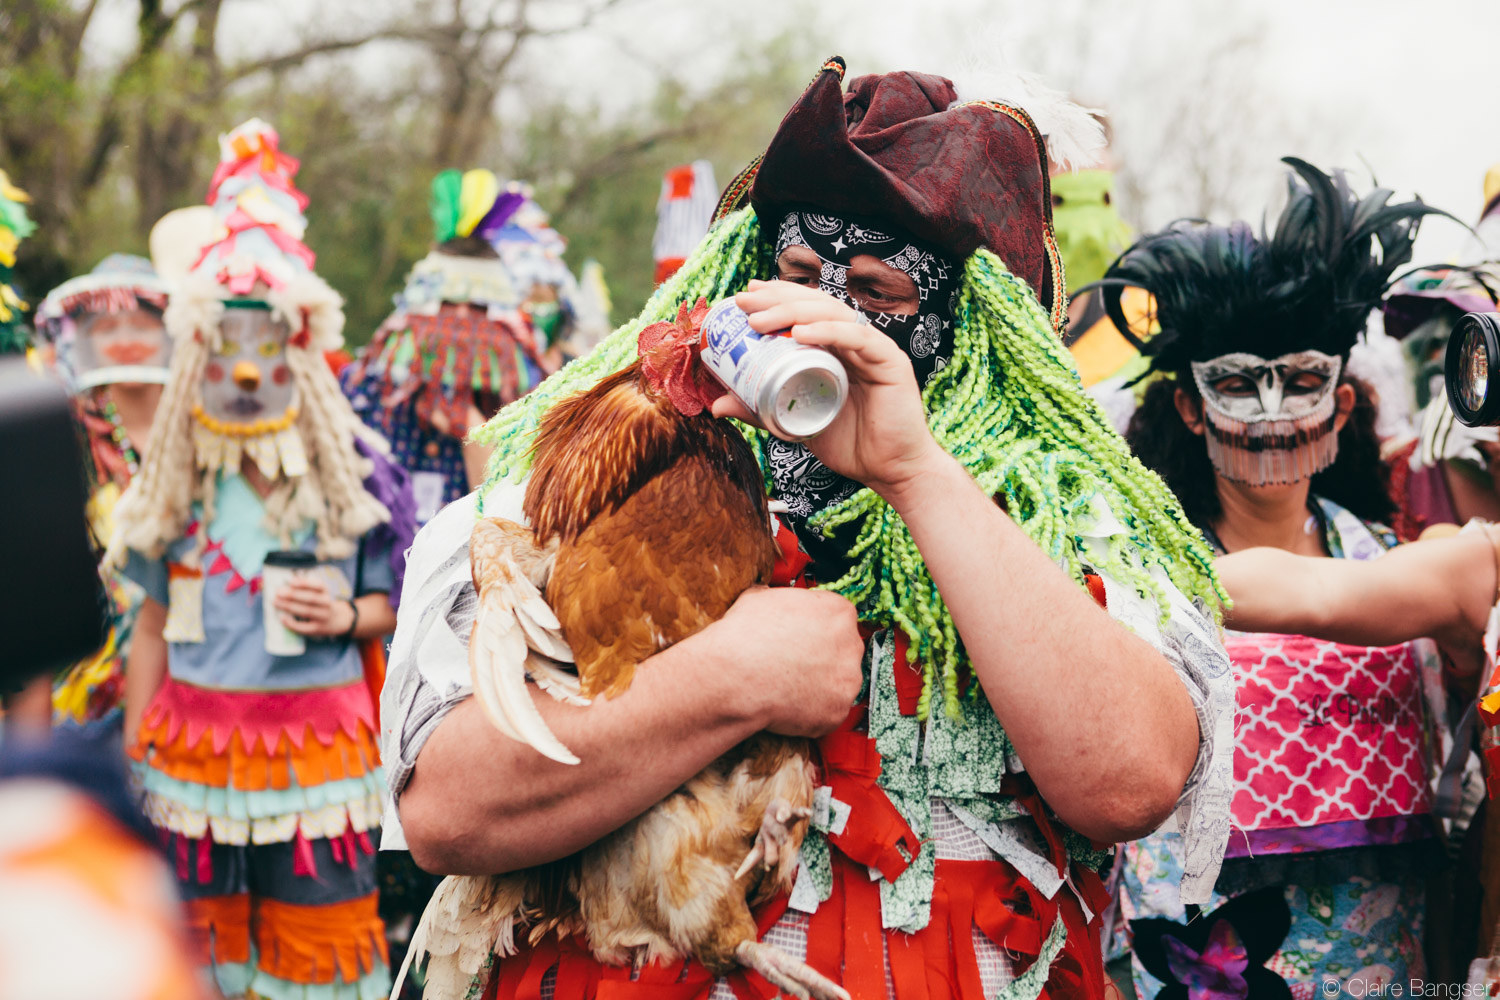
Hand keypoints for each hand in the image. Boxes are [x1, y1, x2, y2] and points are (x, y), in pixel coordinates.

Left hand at [273, 577, 353, 636]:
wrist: (337, 621)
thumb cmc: (320, 604)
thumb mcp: (319, 593)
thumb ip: (306, 588)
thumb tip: (284, 585)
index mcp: (326, 592)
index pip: (319, 585)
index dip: (305, 583)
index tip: (291, 581)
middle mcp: (327, 604)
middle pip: (311, 598)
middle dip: (293, 595)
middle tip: (278, 592)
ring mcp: (323, 617)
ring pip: (306, 611)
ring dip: (289, 606)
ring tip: (276, 602)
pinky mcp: (317, 629)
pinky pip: (304, 627)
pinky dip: (292, 623)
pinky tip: (282, 618)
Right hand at [708, 586, 864, 736]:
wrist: (735, 677)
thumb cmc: (746, 636)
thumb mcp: (758, 599)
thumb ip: (778, 600)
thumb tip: (768, 599)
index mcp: (838, 611)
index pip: (836, 617)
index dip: (815, 629)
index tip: (801, 637)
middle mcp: (850, 644)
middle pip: (843, 650)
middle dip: (822, 657)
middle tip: (794, 663)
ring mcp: (848, 680)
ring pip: (838, 682)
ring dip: (819, 685)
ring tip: (788, 686)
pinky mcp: (838, 711)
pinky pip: (828, 711)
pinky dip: (812, 711)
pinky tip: (788, 704)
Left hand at [711, 280, 946, 500]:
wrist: (890, 471)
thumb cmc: (849, 444)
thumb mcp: (795, 422)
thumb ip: (761, 410)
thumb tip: (717, 406)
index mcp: (835, 348)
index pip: (804, 311)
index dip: (775, 298)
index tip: (743, 298)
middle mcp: (854, 341)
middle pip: (814, 304)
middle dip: (776, 299)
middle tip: (743, 303)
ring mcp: (873, 348)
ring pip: (832, 314)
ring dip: (793, 311)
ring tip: (760, 320)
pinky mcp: (890, 361)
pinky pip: (857, 338)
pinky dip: (828, 331)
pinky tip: (801, 334)